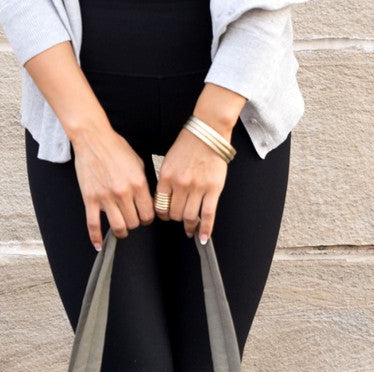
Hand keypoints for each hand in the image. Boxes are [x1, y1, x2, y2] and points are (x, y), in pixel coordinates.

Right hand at [71, 127, 154, 249]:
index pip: (148, 214)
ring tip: (122, 229)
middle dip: (135, 223)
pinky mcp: (90, 199)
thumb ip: (145, 184)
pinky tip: (98, 245)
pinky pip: (93, 224)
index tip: (145, 217)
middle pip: (134, 223)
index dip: (148, 218)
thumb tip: (149, 202)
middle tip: (132, 219)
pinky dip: (95, 237)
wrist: (93, 139)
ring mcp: (105, 197)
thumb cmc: (116, 148)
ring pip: (118, 227)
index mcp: (138, 184)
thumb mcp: (139, 163)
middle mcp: (123, 193)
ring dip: (122, 231)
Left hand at [154, 126, 228, 243]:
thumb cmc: (188, 145)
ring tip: (190, 228)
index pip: (160, 207)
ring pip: (190, 217)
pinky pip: (208, 215)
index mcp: (166, 177)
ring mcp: (198, 188)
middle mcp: (181, 184)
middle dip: (176, 218)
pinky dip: (206, 229)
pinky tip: (203, 238)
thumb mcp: (168, 161)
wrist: (208, 132)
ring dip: (189, 225)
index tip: (166, 216)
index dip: (163, 215)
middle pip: (175, 214)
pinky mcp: (213, 189)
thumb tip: (165, 203)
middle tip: (180, 217)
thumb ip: (166, 183)